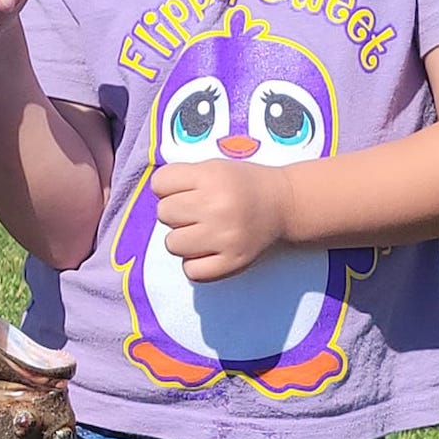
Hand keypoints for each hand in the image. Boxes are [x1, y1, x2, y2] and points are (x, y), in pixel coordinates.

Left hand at [149, 159, 291, 281]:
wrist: (283, 204)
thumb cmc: (242, 185)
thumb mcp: (213, 167)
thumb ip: (182, 178)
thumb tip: (155, 200)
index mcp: (211, 176)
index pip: (159, 184)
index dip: (168, 188)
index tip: (186, 191)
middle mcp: (217, 206)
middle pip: (164, 213)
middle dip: (176, 213)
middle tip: (198, 213)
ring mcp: (225, 237)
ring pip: (172, 244)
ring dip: (183, 240)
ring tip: (203, 232)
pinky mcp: (232, 262)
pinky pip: (191, 271)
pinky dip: (195, 264)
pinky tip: (208, 251)